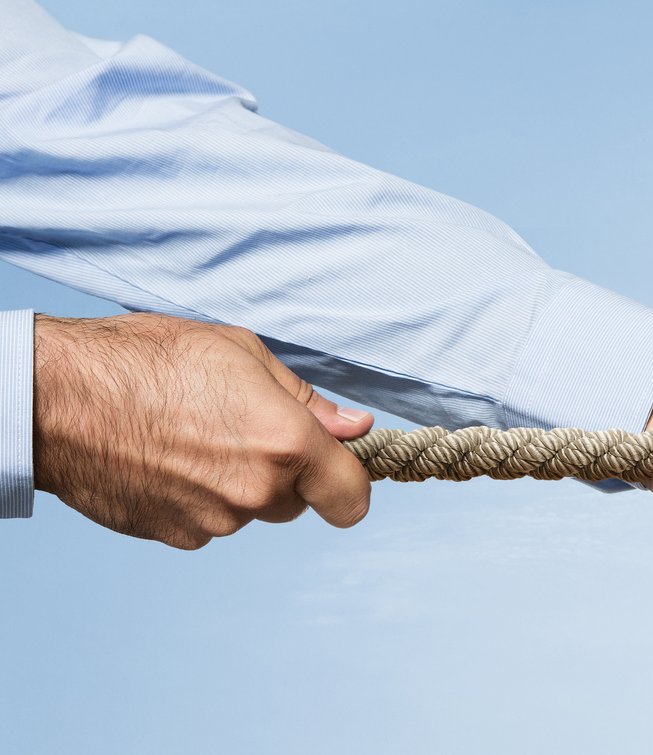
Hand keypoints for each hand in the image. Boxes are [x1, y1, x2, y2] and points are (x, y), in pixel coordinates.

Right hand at [33, 313, 373, 548]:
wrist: (60, 398)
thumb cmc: (149, 361)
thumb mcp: (242, 354)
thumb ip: (306, 400)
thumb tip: (354, 427)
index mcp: (285, 443)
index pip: (350, 498)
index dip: (349, 487)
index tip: (339, 472)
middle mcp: (255, 491)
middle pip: (296, 502)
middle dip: (284, 475)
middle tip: (241, 431)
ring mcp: (212, 520)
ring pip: (249, 512)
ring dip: (237, 486)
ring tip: (193, 438)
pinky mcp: (172, 536)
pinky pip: (206, 523)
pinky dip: (197, 500)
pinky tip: (166, 462)